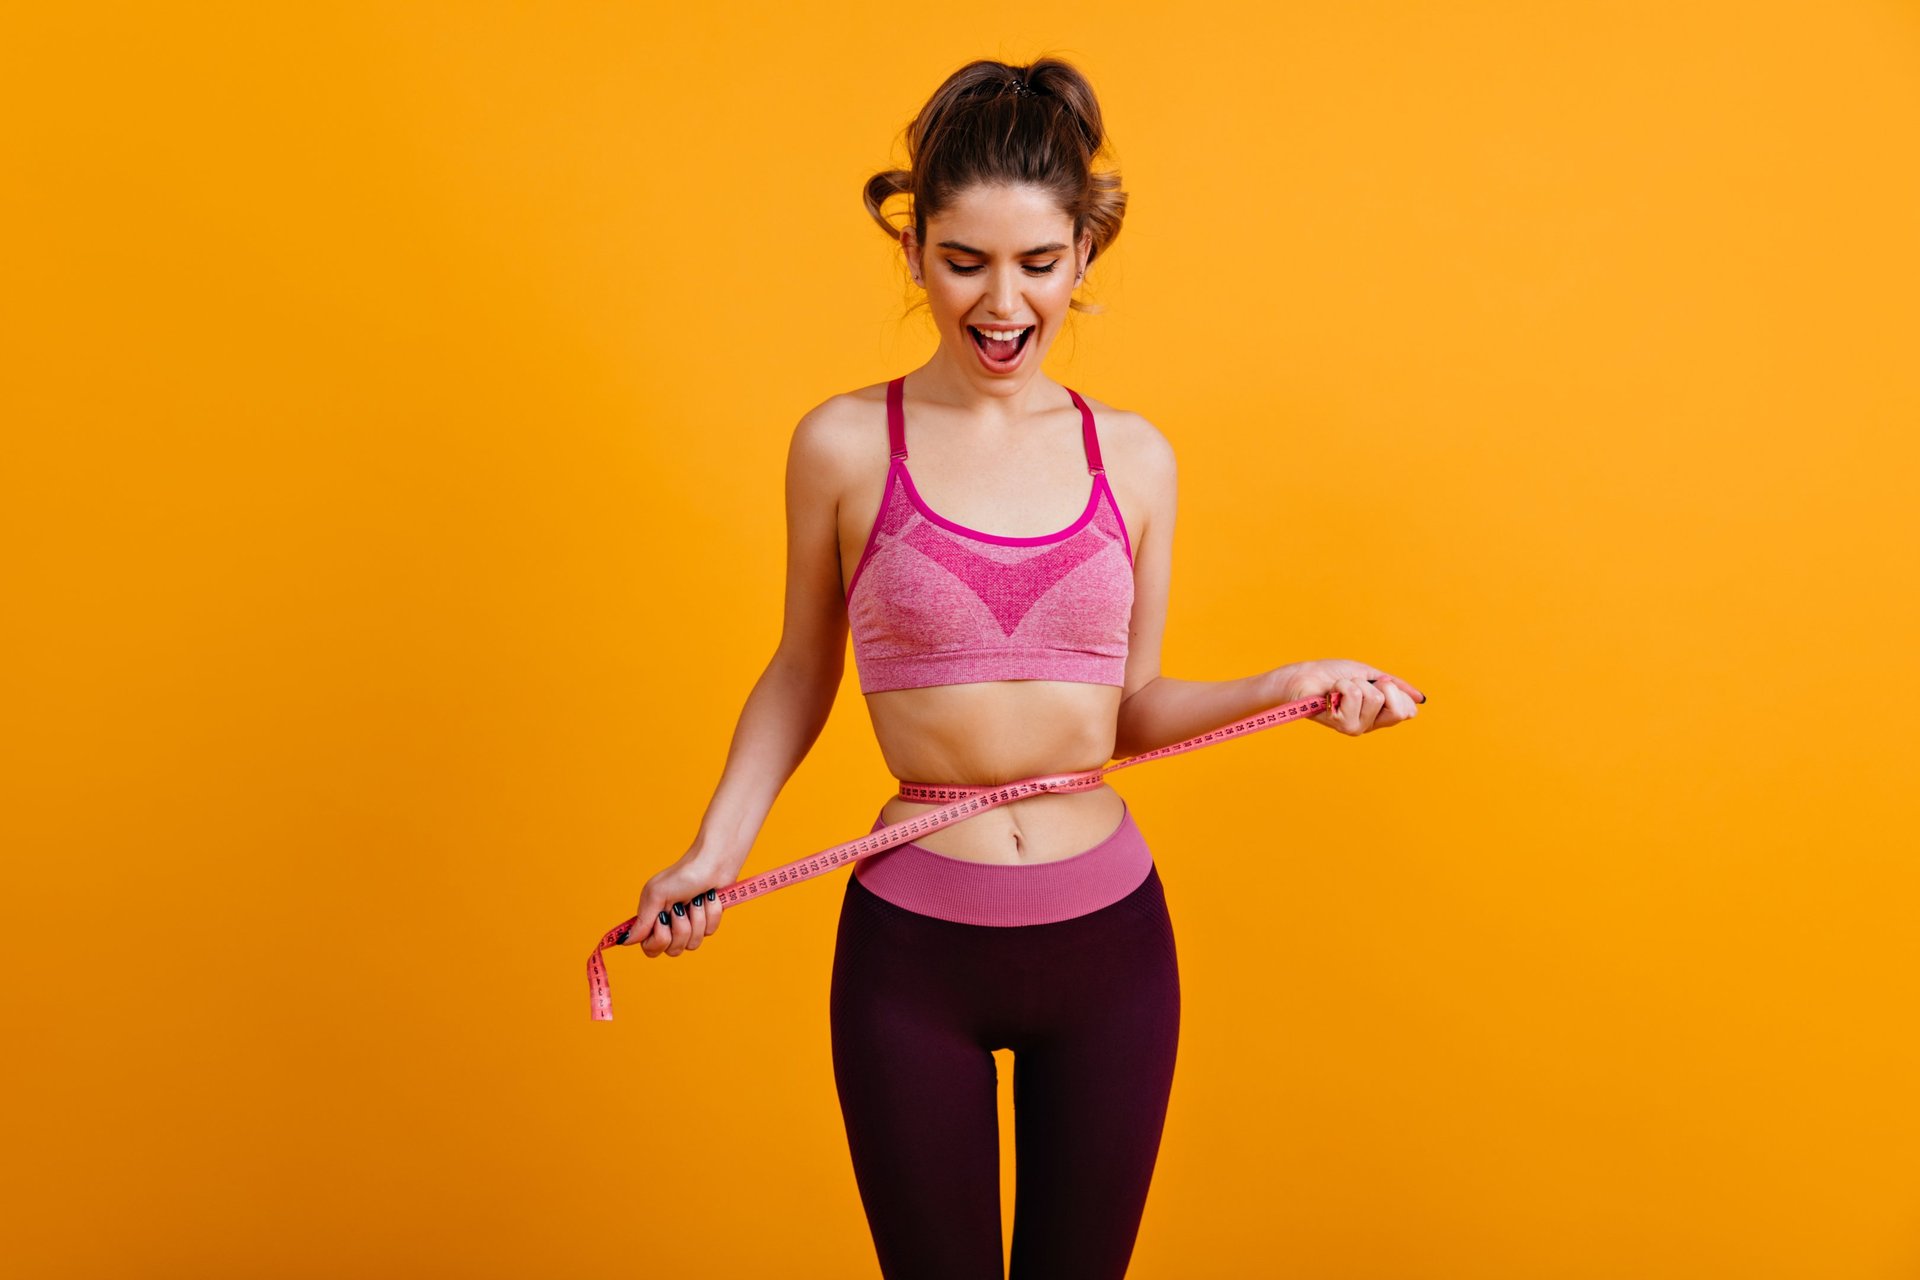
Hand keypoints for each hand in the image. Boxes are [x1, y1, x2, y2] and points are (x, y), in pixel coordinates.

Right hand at [619, 850, 738, 956]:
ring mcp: (689, 925)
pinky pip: (709, 931)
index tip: (663, 919)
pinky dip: (711, 913)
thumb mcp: (657, 895)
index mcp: (652, 919)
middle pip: (673, 950)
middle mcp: (669, 925)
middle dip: (681, 929)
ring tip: (697, 899)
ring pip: (693, 944)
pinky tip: (709, 898)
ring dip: (697, 917)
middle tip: (681, 907)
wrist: (714, 862)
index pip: (650, 949)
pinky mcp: (707, 922)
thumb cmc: (683, 874)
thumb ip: (642, 921)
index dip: (659, 940)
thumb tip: (625, 941)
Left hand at [1277, 659, 1425, 736]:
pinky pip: (1354, 694)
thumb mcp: (1370, 676)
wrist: (1302, 677)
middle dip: (1380, 687)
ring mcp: (1356, 728)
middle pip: (1397, 708)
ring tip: (1339, 688)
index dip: (1395, 692)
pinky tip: (1331, 693)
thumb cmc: (1332, 675)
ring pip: (1374, 697)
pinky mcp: (1342, 724)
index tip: (1376, 684)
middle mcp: (1369, 726)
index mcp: (1379, 716)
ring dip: (1355, 683)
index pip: (1407, 712)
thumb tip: (1421, 699)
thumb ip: (1395, 687)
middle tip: (1357, 686)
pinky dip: (1342, 684)